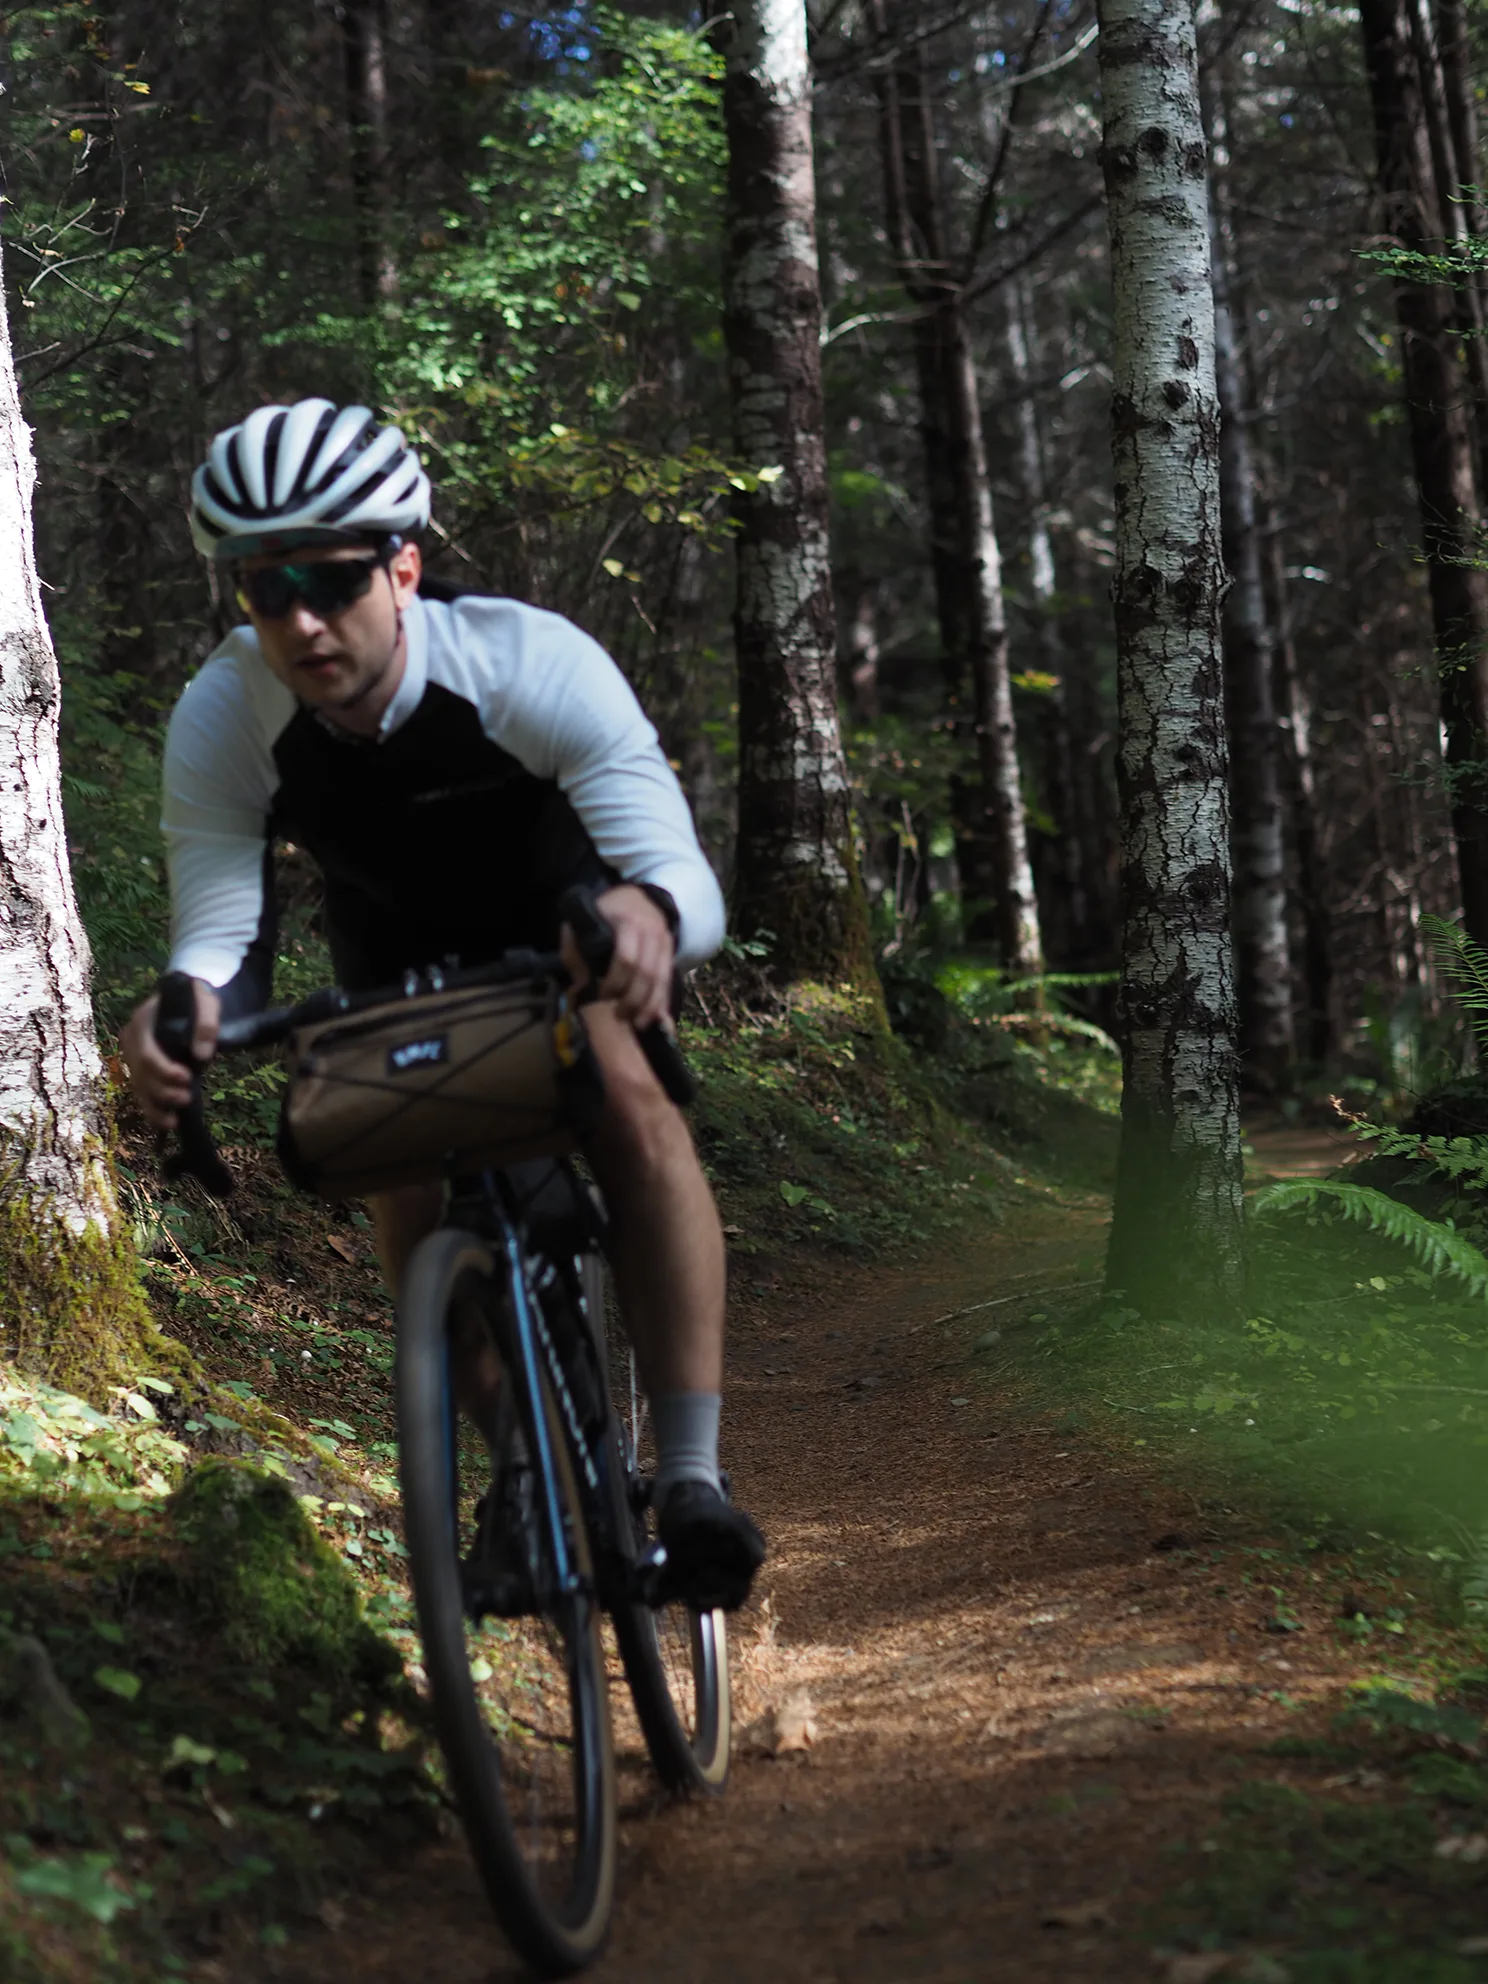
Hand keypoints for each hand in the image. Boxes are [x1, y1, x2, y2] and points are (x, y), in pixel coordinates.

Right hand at [119, 979, 221, 1131]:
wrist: (188, 998)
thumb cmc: (196, 999)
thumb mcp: (206, 1002)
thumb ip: (206, 1024)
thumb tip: (202, 1054)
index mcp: (142, 1022)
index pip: (147, 1052)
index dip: (164, 1070)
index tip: (187, 1077)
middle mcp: (132, 1041)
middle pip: (141, 1073)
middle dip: (162, 1090)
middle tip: (186, 1098)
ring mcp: (133, 1056)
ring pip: (139, 1087)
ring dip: (155, 1105)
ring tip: (174, 1120)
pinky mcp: (141, 1070)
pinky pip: (142, 1092)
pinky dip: (152, 1109)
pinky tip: (166, 1123)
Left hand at [561, 884, 674, 1030]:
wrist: (638, 896)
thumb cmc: (605, 912)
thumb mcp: (585, 921)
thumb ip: (575, 947)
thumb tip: (577, 981)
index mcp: (627, 922)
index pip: (626, 958)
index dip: (615, 981)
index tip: (603, 995)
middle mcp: (651, 931)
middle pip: (646, 973)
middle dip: (633, 999)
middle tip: (619, 1016)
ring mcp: (665, 941)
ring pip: (661, 979)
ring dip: (650, 1005)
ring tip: (637, 1023)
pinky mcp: (672, 952)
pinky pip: (669, 980)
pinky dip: (662, 1001)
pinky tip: (654, 1018)